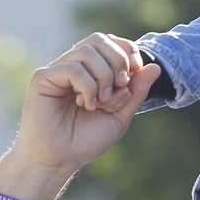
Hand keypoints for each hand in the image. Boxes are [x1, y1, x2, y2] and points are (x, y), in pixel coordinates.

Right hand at [9, 32, 160, 175]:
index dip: (127, 50)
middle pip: (99, 39)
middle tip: (121, 86)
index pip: (110, 42)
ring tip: (102, 102)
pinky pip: (73, 68)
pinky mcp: (43, 78)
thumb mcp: (120, 116)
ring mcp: (57, 70)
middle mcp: (73, 65)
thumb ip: (136, 92)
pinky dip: (88, 86)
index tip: (136, 70)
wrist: (60, 160)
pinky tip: (86, 105)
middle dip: (118, 60)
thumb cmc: (85, 140)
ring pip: (87, 51)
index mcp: (90, 71)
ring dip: (104, 77)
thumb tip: (156, 67)